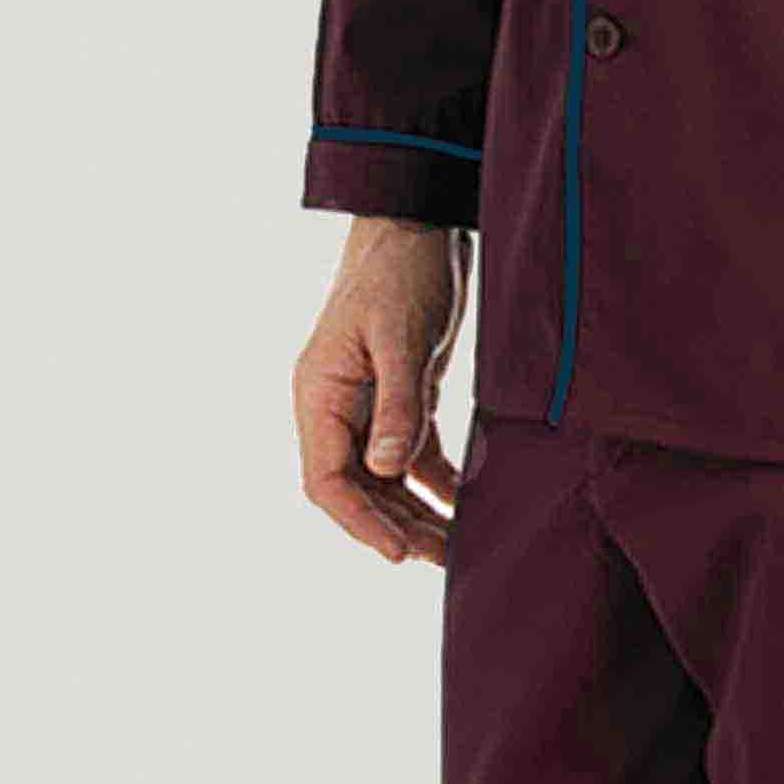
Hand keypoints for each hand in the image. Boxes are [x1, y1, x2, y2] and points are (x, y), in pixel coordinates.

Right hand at [294, 217, 470, 565]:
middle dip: (396, 527)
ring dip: (417, 514)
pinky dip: (436, 485)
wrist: (420, 223)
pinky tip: (463, 509)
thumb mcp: (400, 337)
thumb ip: (397, 404)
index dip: (359, 521)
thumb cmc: (400, 271)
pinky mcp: (404, 398)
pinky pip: (414, 457)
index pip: (326, 479)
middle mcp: (339, 408)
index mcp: (320, 394)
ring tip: (455, 547)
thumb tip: (385, 469)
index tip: (398, 552)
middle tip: (442, 559)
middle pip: (358, 490)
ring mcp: (370, 406)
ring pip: (386, 480)